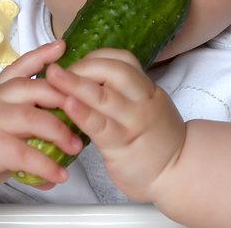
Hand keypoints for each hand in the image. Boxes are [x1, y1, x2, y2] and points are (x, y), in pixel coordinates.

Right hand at [0, 40, 83, 206]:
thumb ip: (17, 128)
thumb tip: (50, 146)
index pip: (19, 67)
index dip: (42, 55)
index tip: (62, 47)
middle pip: (36, 88)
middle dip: (66, 97)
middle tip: (85, 110)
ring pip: (35, 118)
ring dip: (61, 133)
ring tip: (76, 147)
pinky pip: (26, 153)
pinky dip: (46, 165)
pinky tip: (57, 175)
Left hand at [45, 48, 185, 202]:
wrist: (178, 173)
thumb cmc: (157, 141)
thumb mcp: (148, 108)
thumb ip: (126, 94)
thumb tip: (91, 79)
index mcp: (148, 89)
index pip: (124, 60)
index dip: (97, 57)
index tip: (77, 62)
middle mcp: (143, 101)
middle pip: (115, 70)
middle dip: (84, 65)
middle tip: (58, 71)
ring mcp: (133, 122)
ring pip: (105, 95)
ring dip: (75, 83)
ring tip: (52, 77)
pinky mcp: (122, 145)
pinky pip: (100, 125)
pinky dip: (82, 113)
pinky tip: (67, 105)